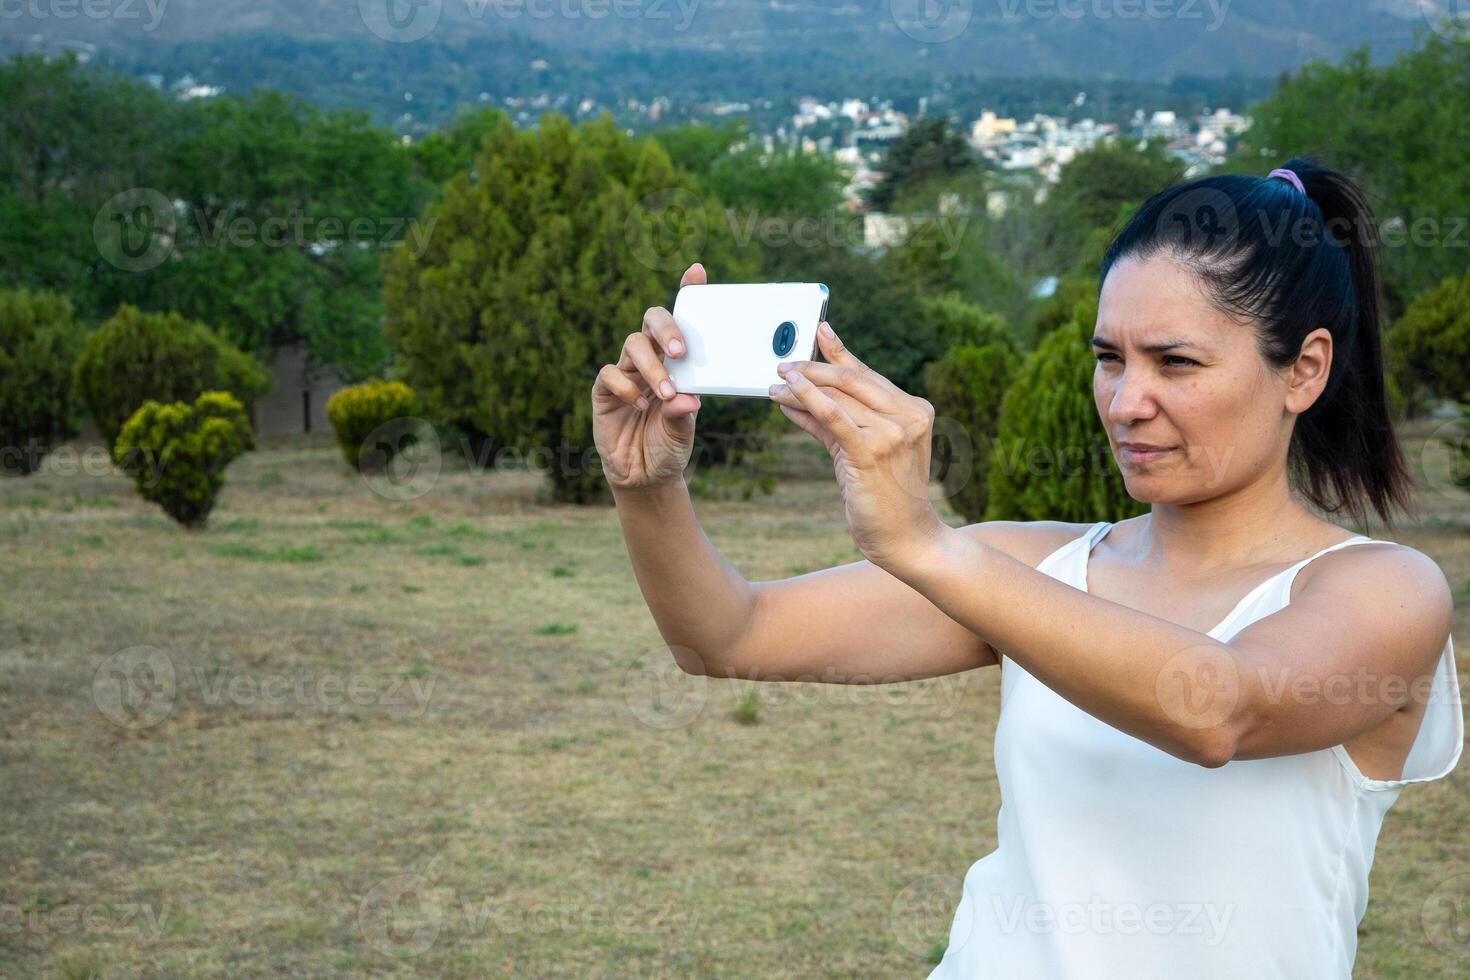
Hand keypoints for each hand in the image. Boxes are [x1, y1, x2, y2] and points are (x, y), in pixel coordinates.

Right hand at [591, 262, 705, 490]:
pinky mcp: (604, 391)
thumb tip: (689, 399)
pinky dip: (627, 388)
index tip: (697, 272)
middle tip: (681, 352)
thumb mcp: (684, 431)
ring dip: (652, 367)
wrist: (645, 476)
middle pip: (651, 321)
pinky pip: (610, 374)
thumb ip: (685, 414)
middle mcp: (650, 359)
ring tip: (667, 393)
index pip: (680, 321)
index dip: (687, 292)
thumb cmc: (669, 445)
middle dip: (666, 328)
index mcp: (675, 361)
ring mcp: (626, 372)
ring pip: (632, 344)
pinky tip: (642, 407)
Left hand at [767, 321, 946, 571]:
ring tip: (777, 381)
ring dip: (802, 385)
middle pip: (852, 379)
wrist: (907, 537)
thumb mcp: (862, 451)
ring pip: (838, 396)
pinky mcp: (872, 451)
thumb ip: (835, 423)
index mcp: (915, 410)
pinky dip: (806, 400)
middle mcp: (909, 415)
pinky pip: (832, 416)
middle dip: (814, 367)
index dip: (840, 352)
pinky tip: (786, 394)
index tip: (819, 331)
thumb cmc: (885, 497)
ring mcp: (893, 432)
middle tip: (785, 363)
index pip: (868, 375)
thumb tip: (798, 399)